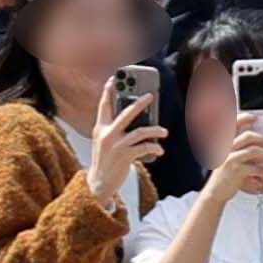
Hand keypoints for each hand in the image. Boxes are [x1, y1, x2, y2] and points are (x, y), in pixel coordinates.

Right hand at [86, 79, 166, 204]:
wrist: (99, 184)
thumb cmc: (104, 161)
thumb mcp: (103, 142)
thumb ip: (112, 128)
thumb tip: (133, 116)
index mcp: (100, 128)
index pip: (104, 105)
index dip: (108, 90)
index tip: (114, 78)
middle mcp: (107, 134)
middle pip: (125, 113)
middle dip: (139, 103)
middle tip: (150, 95)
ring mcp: (116, 145)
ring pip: (139, 131)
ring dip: (155, 130)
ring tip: (164, 131)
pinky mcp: (124, 156)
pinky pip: (144, 147)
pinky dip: (154, 147)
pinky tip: (160, 150)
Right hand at [205, 123, 262, 203]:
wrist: (216, 191)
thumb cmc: (225, 172)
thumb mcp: (226, 155)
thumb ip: (235, 145)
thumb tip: (253, 135)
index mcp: (224, 141)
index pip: (233, 123)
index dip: (245, 118)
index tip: (256, 118)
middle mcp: (226, 148)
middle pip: (248, 136)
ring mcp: (230, 159)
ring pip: (253, 150)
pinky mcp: (236, 171)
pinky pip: (254, 167)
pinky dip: (262, 169)